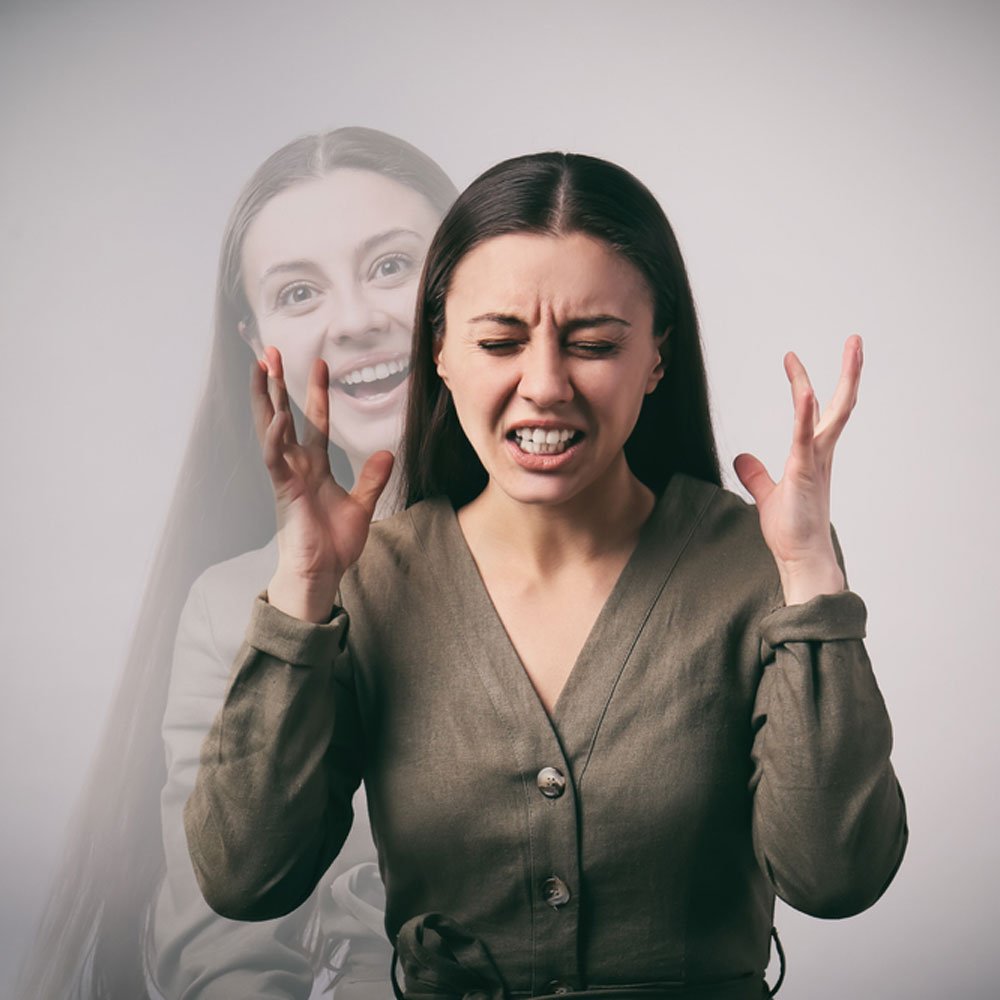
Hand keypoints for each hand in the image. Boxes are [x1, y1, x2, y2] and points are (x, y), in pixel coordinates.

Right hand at [252, 346, 393, 620]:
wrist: (321, 574)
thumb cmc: (334, 544)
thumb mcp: (362, 505)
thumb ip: (372, 478)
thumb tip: (388, 452)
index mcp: (312, 466)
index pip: (314, 421)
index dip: (316, 393)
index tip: (320, 364)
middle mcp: (295, 465)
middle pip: (282, 414)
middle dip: (275, 383)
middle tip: (270, 350)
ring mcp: (286, 475)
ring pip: (270, 428)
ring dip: (265, 397)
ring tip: (261, 366)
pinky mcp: (283, 490)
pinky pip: (275, 458)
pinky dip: (275, 437)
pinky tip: (278, 417)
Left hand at [733, 336, 861, 604]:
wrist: (801, 558)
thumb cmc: (791, 530)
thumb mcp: (766, 495)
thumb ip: (756, 475)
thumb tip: (742, 458)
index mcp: (813, 456)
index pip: (813, 412)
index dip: (805, 384)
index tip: (792, 358)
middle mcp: (821, 454)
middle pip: (840, 405)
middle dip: (849, 372)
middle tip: (856, 340)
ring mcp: (816, 462)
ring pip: (834, 413)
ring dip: (844, 379)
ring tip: (852, 348)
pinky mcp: (805, 473)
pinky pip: (806, 439)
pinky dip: (806, 415)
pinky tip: (806, 392)